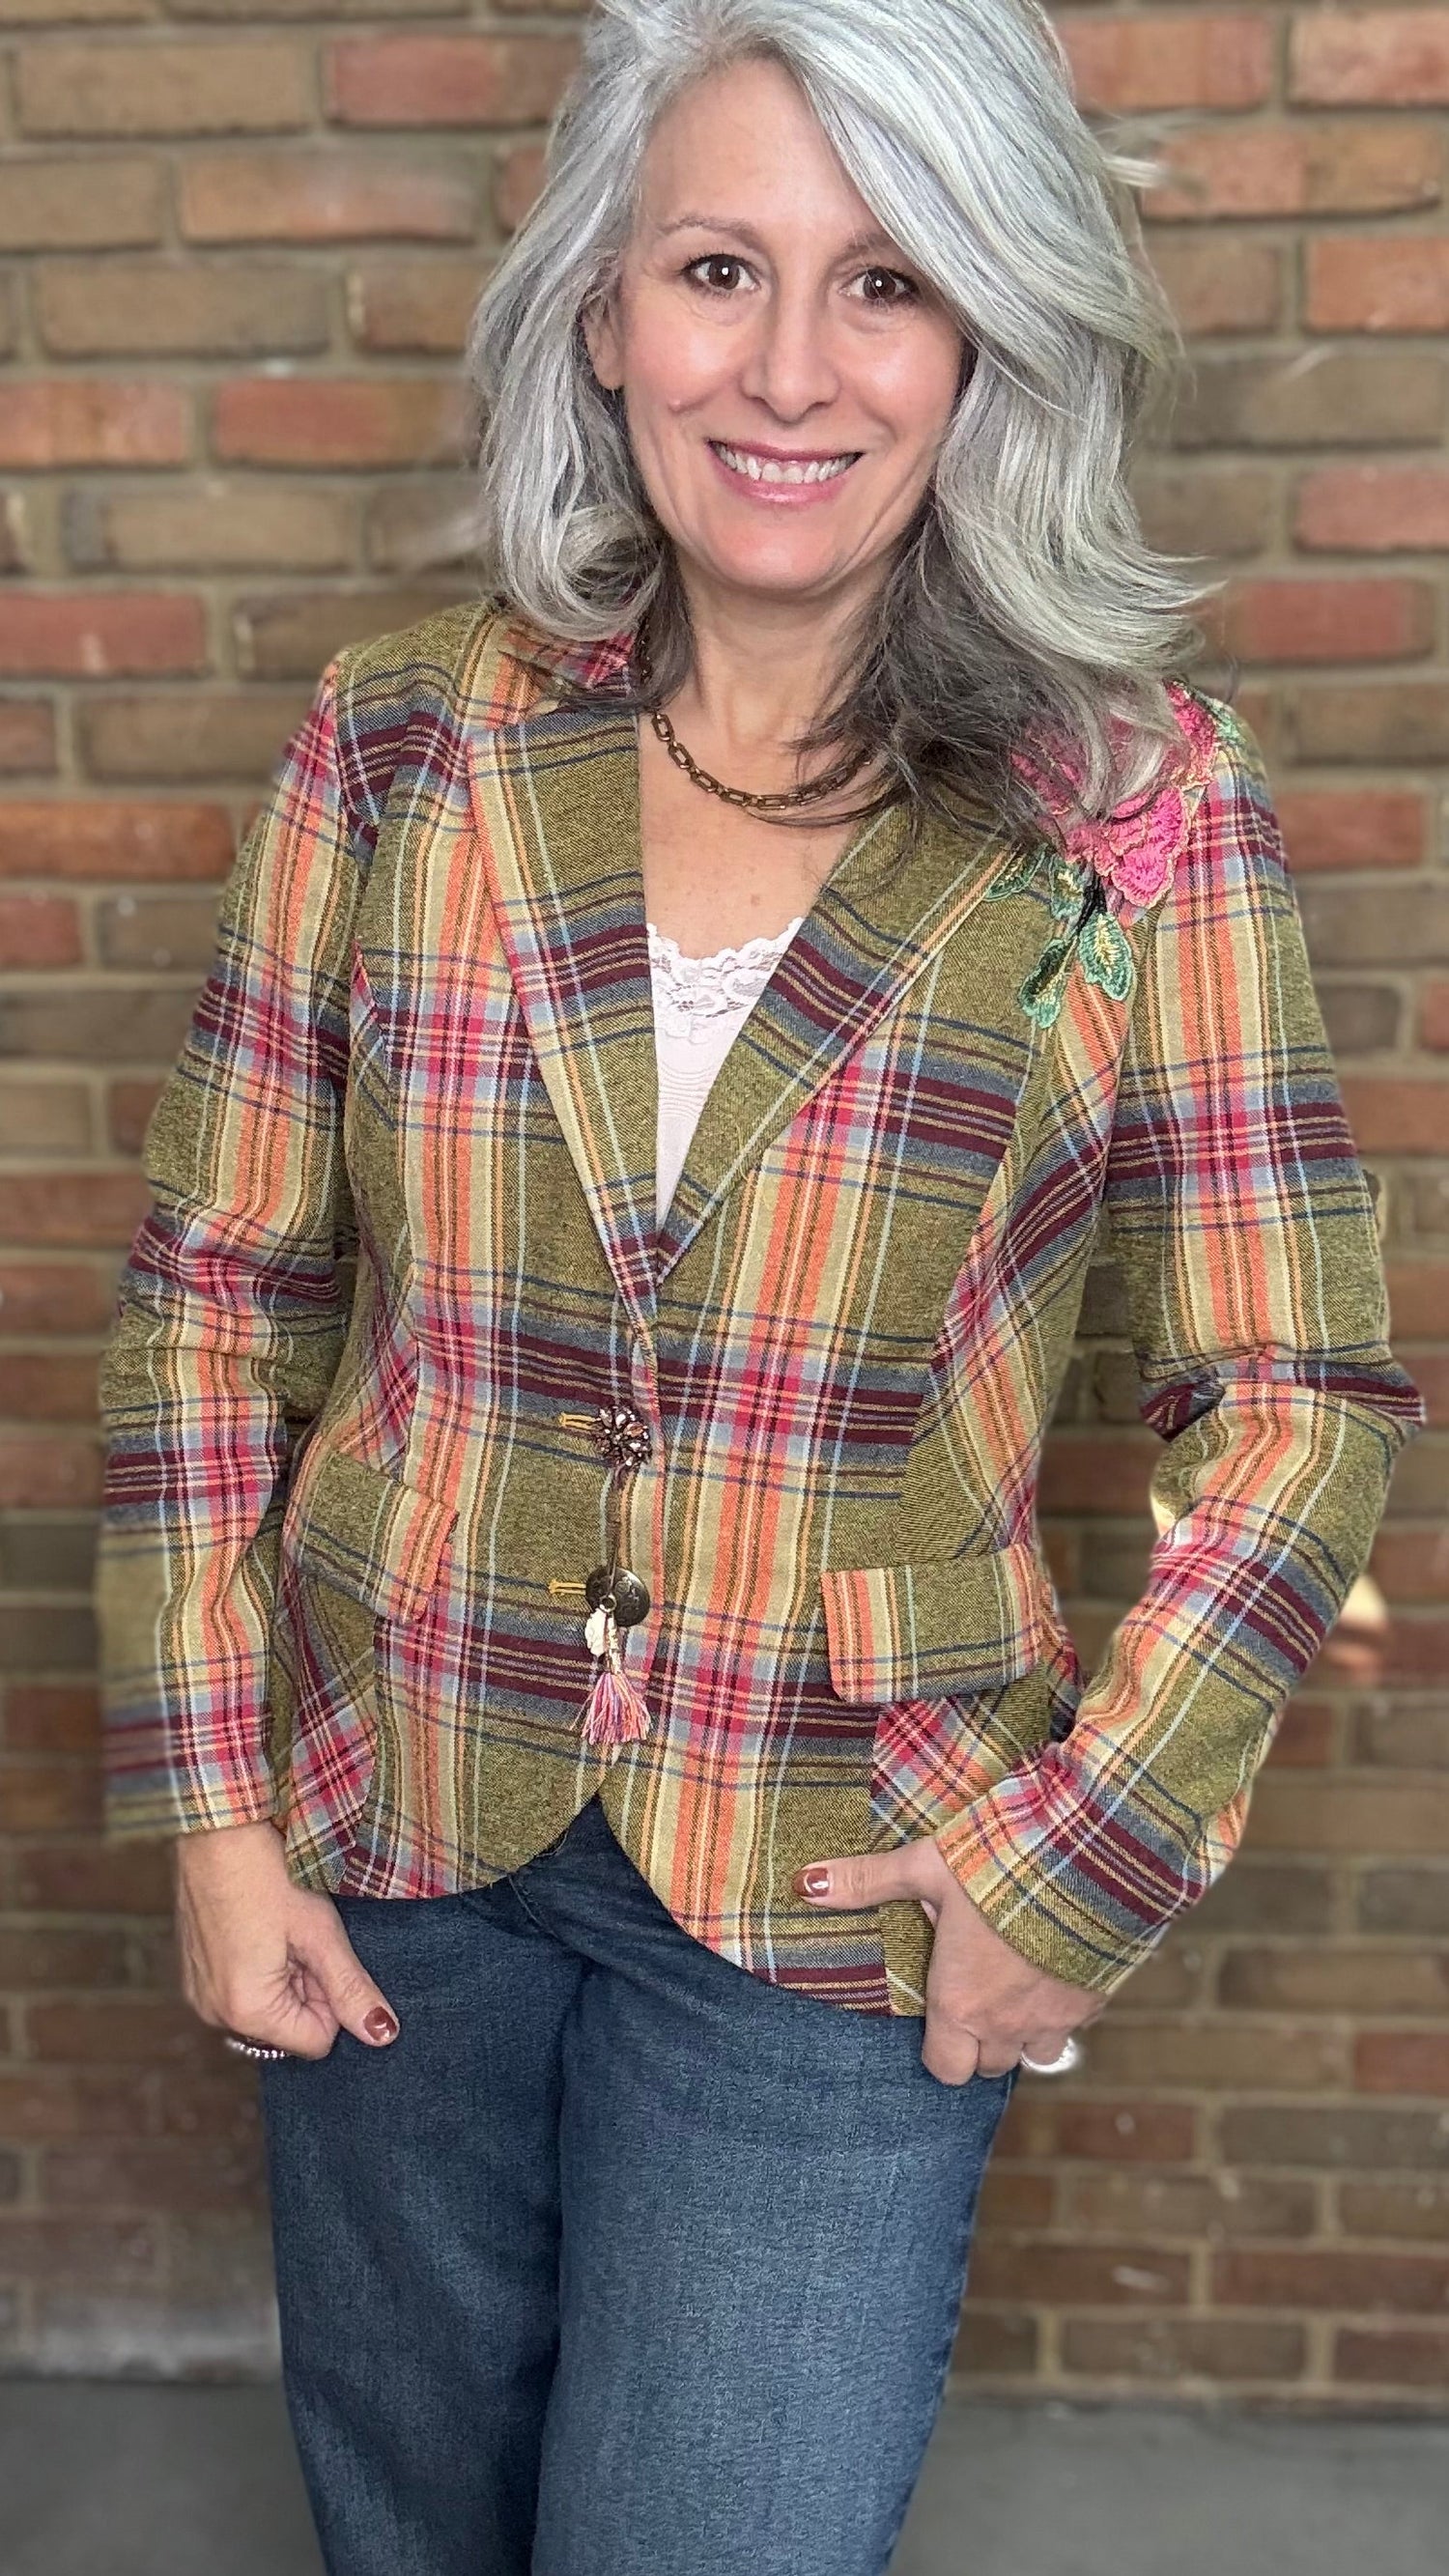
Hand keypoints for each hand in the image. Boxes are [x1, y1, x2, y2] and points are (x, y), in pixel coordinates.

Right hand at [174, 1818, 398, 2061]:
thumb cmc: (268, 1873)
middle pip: (288, 2027)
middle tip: (300, 1935)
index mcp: (246, 2011)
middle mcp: (214, 2014)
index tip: (323, 1952)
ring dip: (283, 1975)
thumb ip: (351, 1989)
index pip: (316, 2041)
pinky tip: (258, 1925)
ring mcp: (199, 1994)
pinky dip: (257, 1966)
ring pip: (266, 2007)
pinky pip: (238, 1990)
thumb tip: (382, 2035)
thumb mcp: (320, 1932)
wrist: (216, 1826)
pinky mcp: (193, 1973)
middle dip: (306, 1988)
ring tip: (278, 1927)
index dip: (332, 1998)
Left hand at [792, 1838, 1102, 2086]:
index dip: (937, 2051)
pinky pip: (1076, 2024)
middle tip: (971, 1992)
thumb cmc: (1000, 1860)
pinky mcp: (1096, 2000)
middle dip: (978, 2042)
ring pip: (1036, 2054)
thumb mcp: (926, 1865)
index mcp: (960, 2002)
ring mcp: (1057, 2017)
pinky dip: (1063, 2008)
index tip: (935, 2013)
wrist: (1092, 1854)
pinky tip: (1054, 1965)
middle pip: (988, 2066)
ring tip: (1013, 1984)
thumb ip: (867, 1882)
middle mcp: (1007, 2023)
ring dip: (1023, 2031)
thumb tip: (803, 1883)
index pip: (943, 2069)